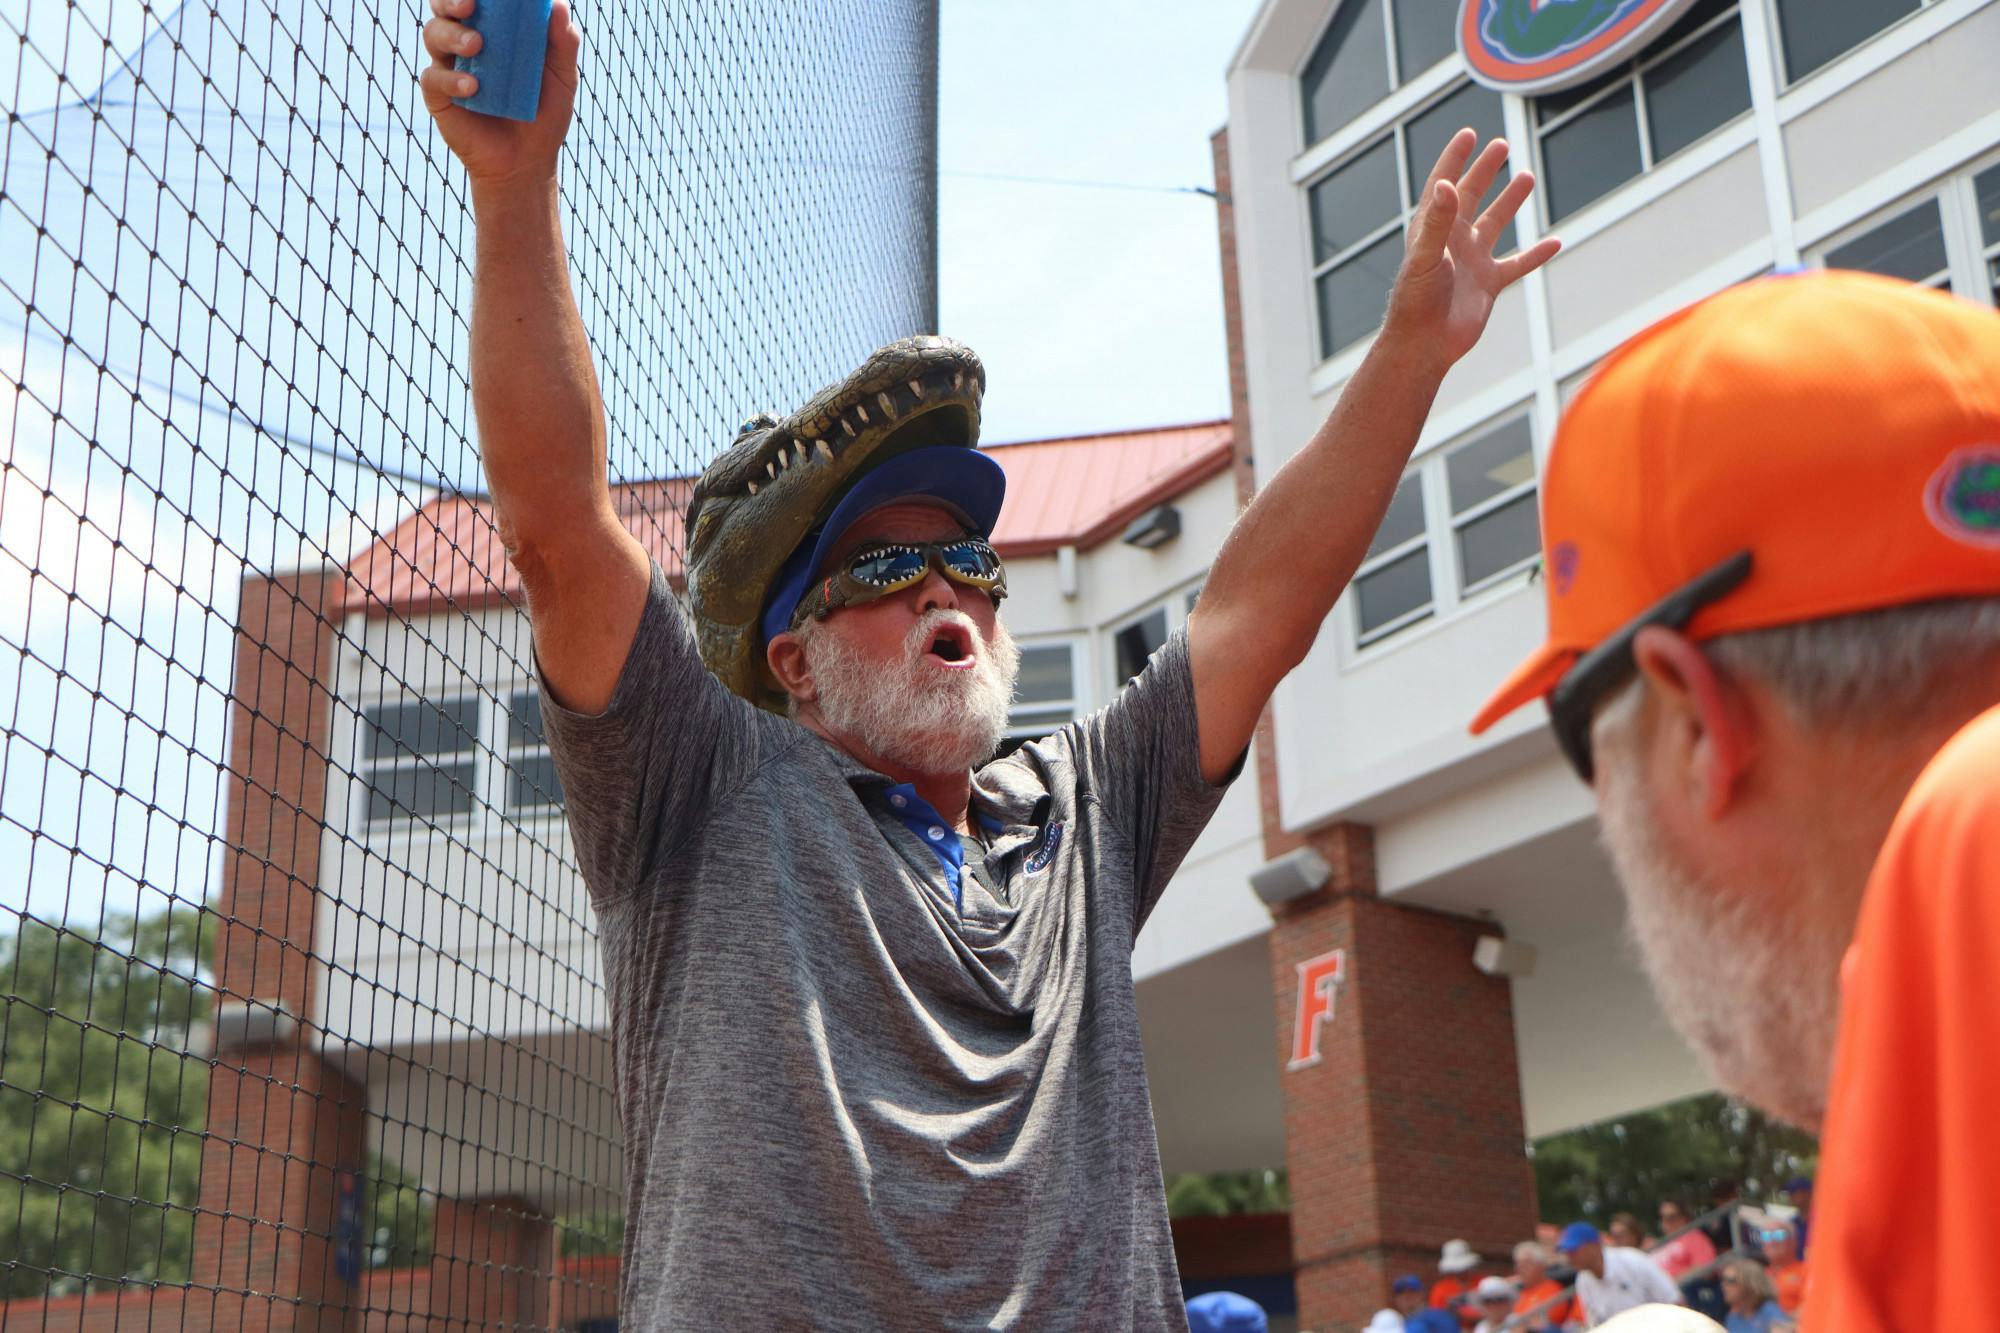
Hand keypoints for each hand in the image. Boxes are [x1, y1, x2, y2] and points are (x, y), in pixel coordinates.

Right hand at [420, 0, 580, 187]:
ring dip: (452, 34)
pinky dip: (452, 79)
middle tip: (470, 4)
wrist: (527, 163)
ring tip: (476, 45)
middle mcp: (465, 41)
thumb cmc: (544, 115)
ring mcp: (450, 67)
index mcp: (493, 30)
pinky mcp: (439, 95)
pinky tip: (473, 87)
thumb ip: (563, 44)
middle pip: (444, 6)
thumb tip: (557, 4)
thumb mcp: (562, 79)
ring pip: (433, 34)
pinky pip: (434, 77)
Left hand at [1383, 129, 1560, 366]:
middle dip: (1485, 171)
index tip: (1468, 134)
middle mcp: (1453, 242)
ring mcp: (1472, 263)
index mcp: (1433, 230)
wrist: (1423, 345)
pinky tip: (1555, 242)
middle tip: (1502, 145)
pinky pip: (1517, 264)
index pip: (1443, 185)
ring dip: (1510, 202)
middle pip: (1471, 197)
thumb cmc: (1416, 301)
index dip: (1454, 159)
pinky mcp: (1488, 285)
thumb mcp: (1426, 256)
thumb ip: (1438, 221)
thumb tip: (1448, 185)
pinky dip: (1535, 254)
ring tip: (1527, 177)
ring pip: (1495, 224)